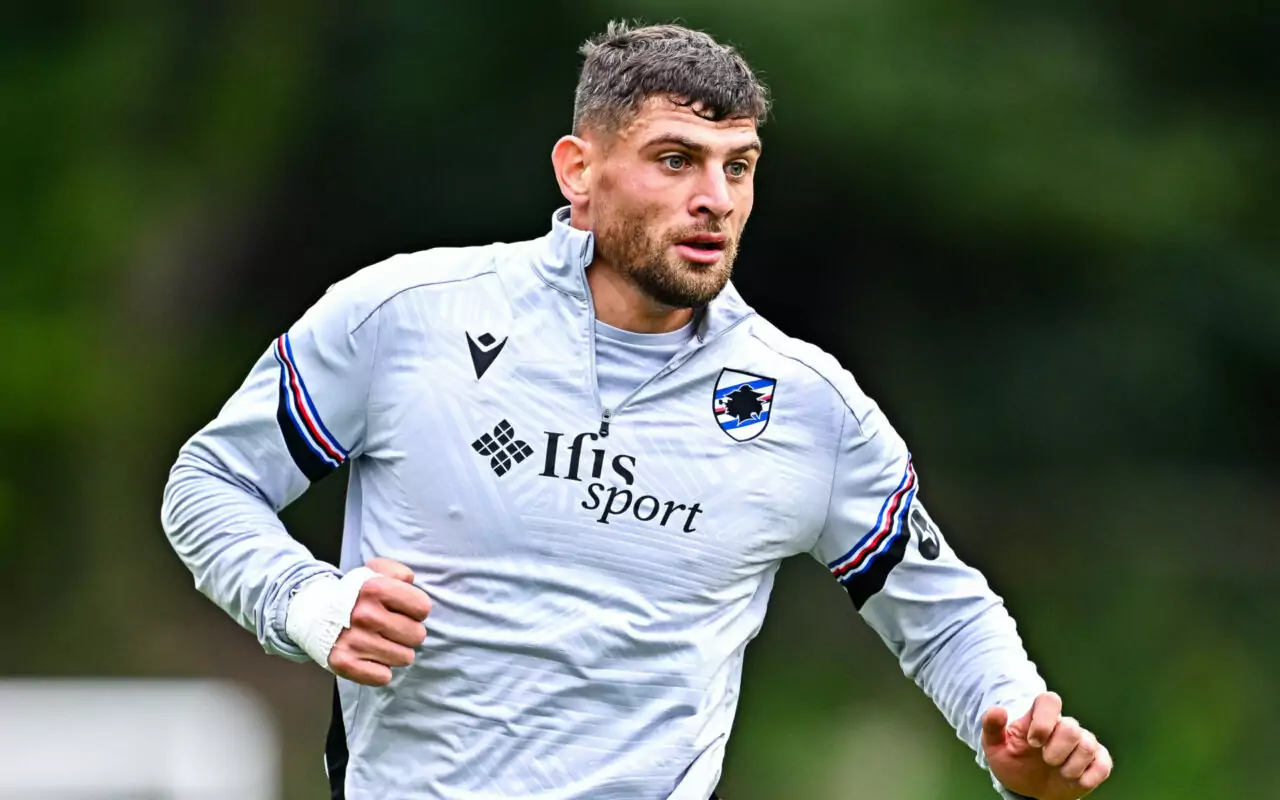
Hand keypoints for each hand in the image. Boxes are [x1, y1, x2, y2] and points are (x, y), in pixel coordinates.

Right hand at [328, 558, 432, 685]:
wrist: (313, 612)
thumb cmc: (352, 594)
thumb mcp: (373, 571)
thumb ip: (398, 571)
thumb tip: (410, 581)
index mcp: (375, 589)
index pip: (422, 607)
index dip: (417, 610)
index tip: (404, 611)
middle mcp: (365, 614)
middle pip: (417, 635)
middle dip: (408, 633)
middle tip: (392, 629)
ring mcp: (354, 640)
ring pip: (404, 658)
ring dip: (396, 652)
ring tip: (381, 642)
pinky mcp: (344, 663)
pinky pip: (383, 676)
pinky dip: (380, 670)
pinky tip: (370, 657)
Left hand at [982, 692, 1112, 798]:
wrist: (1028, 788)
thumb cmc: (1013, 762)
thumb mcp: (994, 747)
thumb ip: (991, 727)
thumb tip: (998, 710)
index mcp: (1039, 718)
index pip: (1049, 701)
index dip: (1044, 720)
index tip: (1032, 742)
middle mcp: (1063, 726)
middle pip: (1071, 727)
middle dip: (1056, 750)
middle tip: (1046, 760)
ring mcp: (1082, 743)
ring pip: (1088, 744)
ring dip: (1071, 765)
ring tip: (1060, 772)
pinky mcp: (1096, 761)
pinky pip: (1104, 764)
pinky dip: (1091, 775)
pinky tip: (1077, 780)